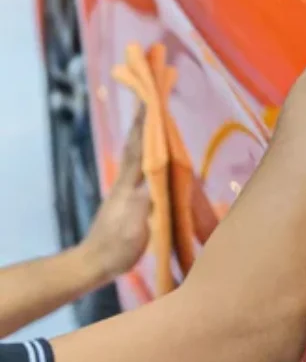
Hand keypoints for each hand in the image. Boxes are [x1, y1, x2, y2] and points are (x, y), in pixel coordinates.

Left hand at [80, 106, 152, 282]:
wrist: (94, 263)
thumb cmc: (117, 248)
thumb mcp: (134, 229)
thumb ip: (142, 204)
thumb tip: (155, 179)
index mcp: (130, 186)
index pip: (140, 149)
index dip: (145, 126)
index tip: (151, 101)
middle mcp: (127, 182)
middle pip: (136, 146)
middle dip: (144, 122)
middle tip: (151, 98)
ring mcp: (125, 190)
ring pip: (137, 154)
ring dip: (144, 134)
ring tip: (153, 117)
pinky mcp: (128, 199)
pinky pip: (140, 166)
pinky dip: (146, 151)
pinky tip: (151, 152)